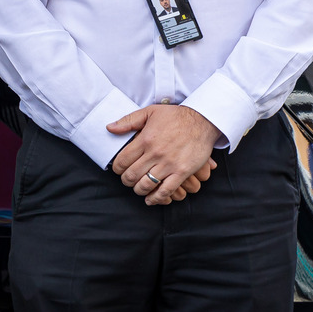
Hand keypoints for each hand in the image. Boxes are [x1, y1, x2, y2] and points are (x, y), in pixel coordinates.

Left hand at [108, 105, 222, 204]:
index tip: (119, 170)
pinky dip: (156, 198)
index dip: (117, 168)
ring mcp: (169, 164)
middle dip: (126, 181)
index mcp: (145, 139)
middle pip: (132, 175)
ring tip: (139, 188)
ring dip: (139, 190)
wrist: (202, 120)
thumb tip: (110, 128)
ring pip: (146, 185)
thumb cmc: (176, 116)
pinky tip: (151, 199)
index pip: (122, 161)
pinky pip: (166, 190)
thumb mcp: (150, 112)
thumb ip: (129, 121)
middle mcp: (155, 153)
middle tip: (128, 180)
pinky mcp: (182, 171)